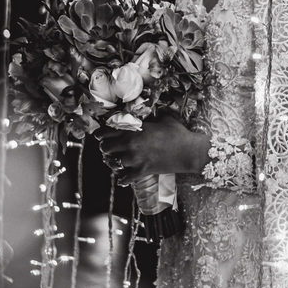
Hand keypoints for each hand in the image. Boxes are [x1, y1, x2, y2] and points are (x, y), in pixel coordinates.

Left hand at [93, 112, 210, 184]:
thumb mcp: (164, 118)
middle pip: (105, 148)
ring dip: (113, 162)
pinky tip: (123, 177)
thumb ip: (154, 113)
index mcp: (134, 130)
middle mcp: (131, 145)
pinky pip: (124, 178)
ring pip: (113, 163)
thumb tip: (154, 109)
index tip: (99, 135)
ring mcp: (135, 160)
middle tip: (108, 148)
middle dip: (105, 147)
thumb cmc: (178, 133)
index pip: (107, 131)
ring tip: (116, 161)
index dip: (101, 133)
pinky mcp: (142, 172)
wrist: (189, 152)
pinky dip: (122, 178)